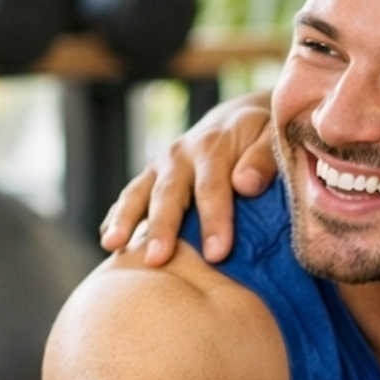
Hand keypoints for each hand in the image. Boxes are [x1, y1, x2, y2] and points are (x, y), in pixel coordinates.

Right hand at [100, 93, 276, 265]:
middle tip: (159, 260)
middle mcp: (180, 154)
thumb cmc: (261, 138)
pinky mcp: (150, 178)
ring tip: (112, 245)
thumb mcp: (272, 137)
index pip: (212, 187)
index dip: (214, 220)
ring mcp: (160, 167)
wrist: (236, 120)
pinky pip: (130, 197)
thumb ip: (264, 159)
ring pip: (138, 193)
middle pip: (169, 194)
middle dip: (164, 228)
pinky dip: (116, 218)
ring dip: (125, 219)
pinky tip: (108, 241)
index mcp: (213, 146)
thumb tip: (247, 184)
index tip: (217, 254)